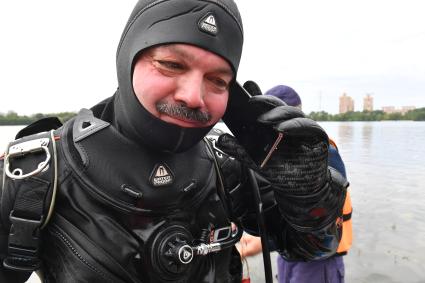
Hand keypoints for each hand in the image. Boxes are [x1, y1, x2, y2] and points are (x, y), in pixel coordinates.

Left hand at [217, 81, 333, 230]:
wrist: (299, 189)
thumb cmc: (279, 170)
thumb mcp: (255, 159)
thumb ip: (239, 148)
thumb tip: (220, 139)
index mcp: (276, 122)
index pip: (267, 105)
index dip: (258, 94)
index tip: (246, 86)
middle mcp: (290, 122)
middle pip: (279, 106)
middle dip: (265, 102)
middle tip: (251, 103)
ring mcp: (304, 128)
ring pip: (293, 113)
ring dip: (279, 114)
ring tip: (265, 120)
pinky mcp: (317, 136)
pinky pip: (308, 126)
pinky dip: (296, 126)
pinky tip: (283, 129)